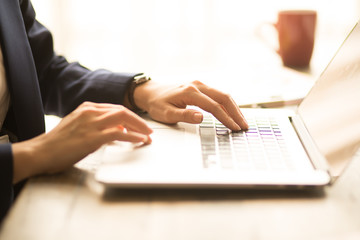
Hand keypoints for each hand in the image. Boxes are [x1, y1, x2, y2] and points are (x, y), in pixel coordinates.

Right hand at [12, 102, 152, 182]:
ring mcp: (91, 123)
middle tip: (149, 130)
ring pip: (123, 118)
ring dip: (140, 127)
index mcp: (87, 108)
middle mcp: (91, 112)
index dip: (131, 117)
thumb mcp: (79, 127)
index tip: (140, 125)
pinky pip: (119, 133)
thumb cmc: (59, 143)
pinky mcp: (92, 137)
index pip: (116, 108)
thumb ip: (97, 125)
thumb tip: (118, 129)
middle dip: (139, 120)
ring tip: (148, 136)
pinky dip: (133, 136)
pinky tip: (140, 140)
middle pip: (123, 111)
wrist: (41, 152)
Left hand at [133, 80, 247, 129]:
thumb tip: (201, 117)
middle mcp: (198, 85)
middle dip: (236, 112)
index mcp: (190, 92)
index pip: (214, 106)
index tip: (234, 128)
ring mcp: (200, 85)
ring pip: (223, 95)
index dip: (226, 118)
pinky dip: (227, 104)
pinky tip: (232, 113)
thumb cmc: (157, 104)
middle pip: (224, 97)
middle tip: (244, 126)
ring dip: (234, 108)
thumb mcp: (166, 113)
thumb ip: (184, 115)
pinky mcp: (201, 87)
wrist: (151, 93)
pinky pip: (218, 95)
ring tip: (242, 121)